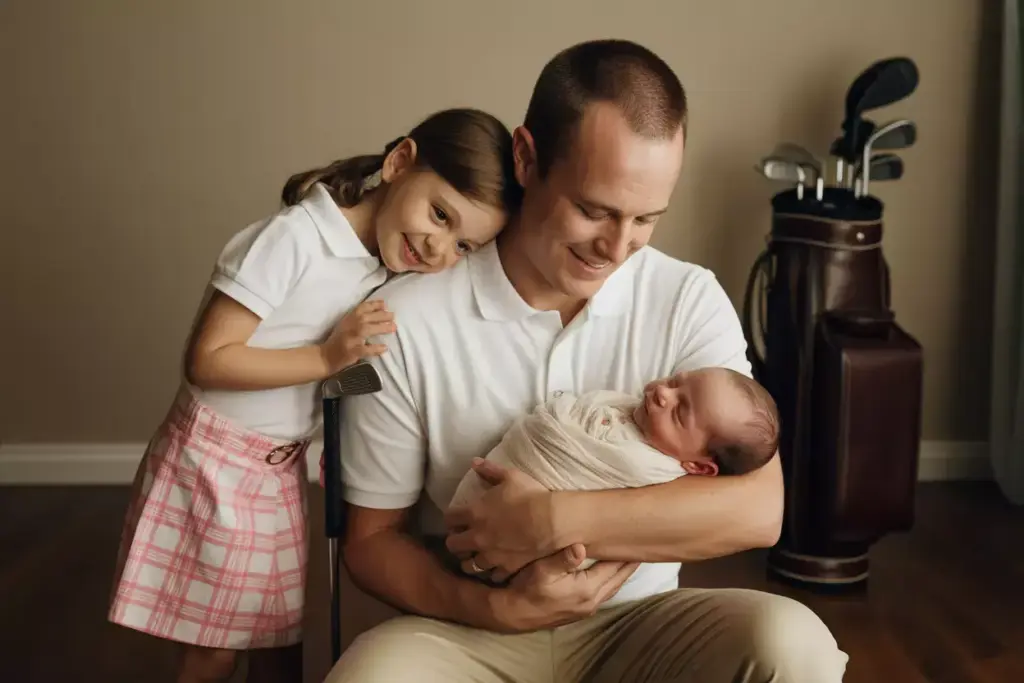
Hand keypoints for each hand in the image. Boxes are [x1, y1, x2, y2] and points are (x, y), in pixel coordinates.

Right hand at [320, 300, 394, 374]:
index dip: (375, 304)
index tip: (385, 305)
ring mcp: (351, 338)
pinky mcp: (353, 351)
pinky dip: (376, 348)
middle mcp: (350, 325)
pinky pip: (366, 349)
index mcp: (349, 317)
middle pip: (368, 316)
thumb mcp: (347, 323)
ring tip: (393, 328)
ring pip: (368, 329)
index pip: (363, 307)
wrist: (326, 356)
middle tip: (393, 316)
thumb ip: (360, 316)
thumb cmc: (340, 339)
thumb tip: (381, 309)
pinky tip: (384, 348)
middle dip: (382, 315)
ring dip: (382, 328)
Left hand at [445, 458, 558, 578]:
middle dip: (455, 542)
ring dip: (470, 560)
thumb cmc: (530, 495)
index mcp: (473, 513)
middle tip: (463, 538)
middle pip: (452, 546)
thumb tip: (474, 462)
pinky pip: (492, 576)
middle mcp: (476, 537)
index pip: (449, 519)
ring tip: (475, 556)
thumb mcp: (510, 476)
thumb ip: (490, 470)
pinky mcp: (506, 568)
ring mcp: (490, 555)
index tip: (457, 519)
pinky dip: (492, 573)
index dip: (451, 519)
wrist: (551, 521)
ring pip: (469, 565)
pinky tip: (496, 568)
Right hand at [488, 544, 637, 632]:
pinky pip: (603, 592)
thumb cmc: (526, 589)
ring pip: (612, 587)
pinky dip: (611, 580)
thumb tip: (581, 547)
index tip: (637, 538)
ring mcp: (586, 608)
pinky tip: (610, 572)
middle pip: (618, 578)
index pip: (614, 568)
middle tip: (642, 545)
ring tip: (631, 556)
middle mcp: (591, 601)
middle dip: (629, 562)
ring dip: (621, 572)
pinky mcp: (580, 610)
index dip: (626, 554)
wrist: (513, 614)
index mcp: (586, 590)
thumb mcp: (541, 570)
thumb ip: (563, 558)